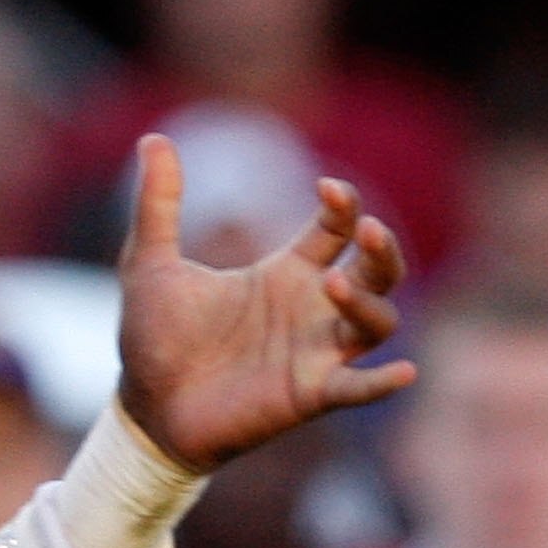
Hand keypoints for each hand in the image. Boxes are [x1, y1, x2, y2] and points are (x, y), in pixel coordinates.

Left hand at [117, 134, 411, 470]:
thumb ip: (158, 204)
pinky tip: (403, 371)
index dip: (343, 208)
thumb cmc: (154, 336)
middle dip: (382, 250)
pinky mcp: (308, 395)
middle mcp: (310, 309)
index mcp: (284, 273)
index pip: (335, 231)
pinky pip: (359, 388)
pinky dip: (382, 382)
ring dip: (367, 304)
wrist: (144, 408)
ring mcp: (315, 352)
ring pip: (377, 323)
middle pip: (377, 273)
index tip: (330, 188)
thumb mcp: (150, 262)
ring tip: (335, 286)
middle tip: (367, 229)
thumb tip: (154, 138)